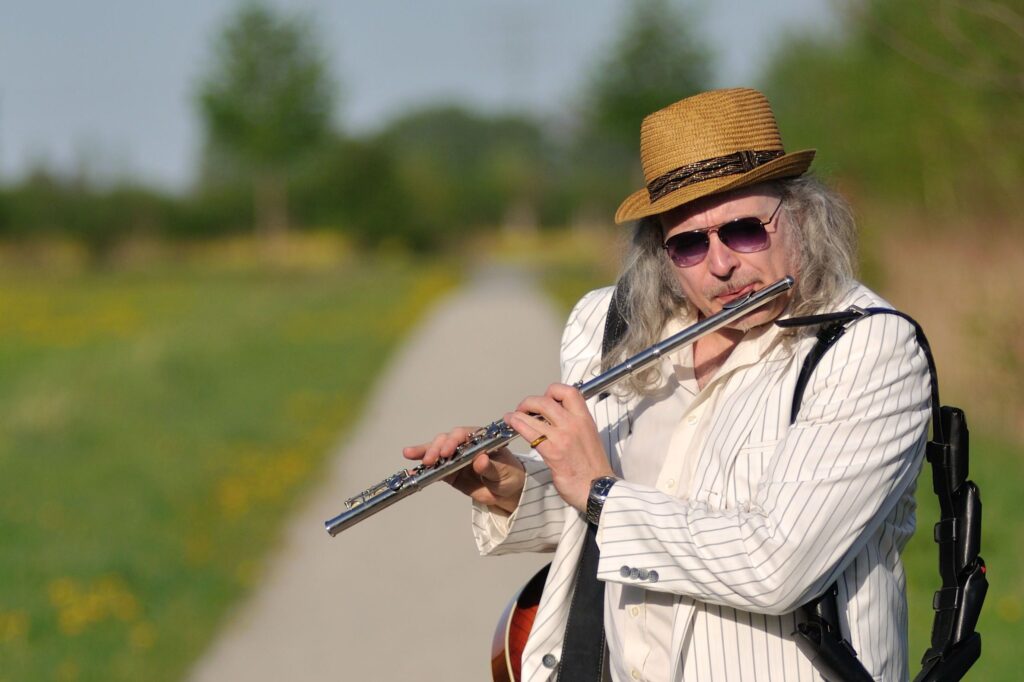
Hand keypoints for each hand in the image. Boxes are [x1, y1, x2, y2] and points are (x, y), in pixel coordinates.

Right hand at [403, 426, 525, 513]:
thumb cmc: (509, 475)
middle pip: (446, 440)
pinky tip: (411, 470)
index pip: (463, 434)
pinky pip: (434, 469)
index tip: (447, 452)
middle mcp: (465, 445)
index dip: (453, 441)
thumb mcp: (504, 472)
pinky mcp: (449, 472)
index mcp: (480, 439)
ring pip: (437, 451)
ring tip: (409, 454)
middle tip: (430, 460)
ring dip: (424, 452)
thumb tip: (481, 459)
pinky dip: (423, 470)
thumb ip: (492, 467)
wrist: (507, 492)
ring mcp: (455, 457)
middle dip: (436, 448)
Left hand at [504, 383, 614, 511]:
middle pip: (547, 400)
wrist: (598, 490)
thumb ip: (574, 426)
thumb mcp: (589, 437)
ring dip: (519, 412)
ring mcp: (563, 437)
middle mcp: (575, 424)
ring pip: (535, 413)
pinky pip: (529, 432)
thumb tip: (555, 419)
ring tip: (512, 417)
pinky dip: (517, 425)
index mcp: (585, 419)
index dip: (553, 391)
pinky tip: (511, 424)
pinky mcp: (552, 452)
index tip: (545, 399)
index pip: (569, 391)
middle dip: (530, 401)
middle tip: (524, 409)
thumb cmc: (593, 468)